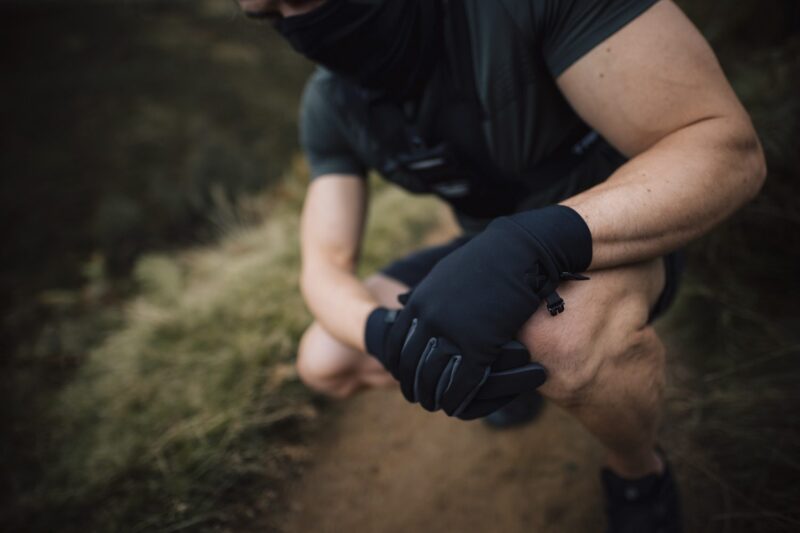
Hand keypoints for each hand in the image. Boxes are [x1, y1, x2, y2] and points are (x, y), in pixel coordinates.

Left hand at [382, 205, 592, 416]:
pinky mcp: (479, 346)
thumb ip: (423, 295)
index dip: (398, 367)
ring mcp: (453, 333)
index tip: (403, 378)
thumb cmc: (485, 261)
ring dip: (433, 397)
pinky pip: (462, 382)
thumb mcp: (444, 275)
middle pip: (412, 366)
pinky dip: (457, 399)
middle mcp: (430, 319)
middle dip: (413, 387)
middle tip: (419, 399)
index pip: (396, 345)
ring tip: (437, 406)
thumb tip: (403, 304)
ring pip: (434, 378)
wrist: (518, 252)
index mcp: (419, 302)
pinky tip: (457, 407)